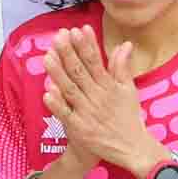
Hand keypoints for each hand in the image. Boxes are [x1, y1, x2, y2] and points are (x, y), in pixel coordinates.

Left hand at [43, 27, 161, 178]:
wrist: (130, 148)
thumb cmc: (128, 117)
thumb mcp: (129, 90)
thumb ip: (123, 67)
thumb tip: (125, 44)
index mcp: (110, 86)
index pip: (96, 61)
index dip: (87, 45)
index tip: (79, 30)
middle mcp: (98, 97)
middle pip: (80, 72)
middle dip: (69, 53)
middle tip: (59, 36)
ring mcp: (87, 113)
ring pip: (70, 89)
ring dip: (58, 73)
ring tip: (47, 56)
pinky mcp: (79, 128)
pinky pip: (65, 114)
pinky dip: (57, 103)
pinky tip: (47, 91)